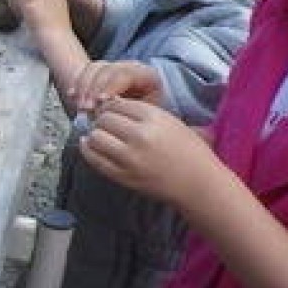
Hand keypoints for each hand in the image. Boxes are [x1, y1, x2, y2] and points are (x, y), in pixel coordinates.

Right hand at [71, 60, 163, 113]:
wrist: (141, 119)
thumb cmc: (145, 121)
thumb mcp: (142, 117)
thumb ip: (127, 110)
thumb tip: (107, 108)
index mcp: (148, 75)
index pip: (126, 74)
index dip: (110, 86)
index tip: (100, 102)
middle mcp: (131, 67)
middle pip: (108, 69)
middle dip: (93, 88)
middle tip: (86, 108)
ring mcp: (115, 68)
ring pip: (94, 69)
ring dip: (83, 87)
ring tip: (79, 106)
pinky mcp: (102, 72)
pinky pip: (85, 72)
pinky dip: (77, 84)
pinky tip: (72, 96)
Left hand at [80, 97, 225, 205]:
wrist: (199, 184)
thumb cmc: (189, 151)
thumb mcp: (171, 122)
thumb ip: (142, 113)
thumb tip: (110, 103)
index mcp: (154, 118)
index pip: (117, 104)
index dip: (111, 106)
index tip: (112, 111)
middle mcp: (140, 136)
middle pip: (104, 119)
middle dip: (101, 120)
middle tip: (104, 124)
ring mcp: (130, 158)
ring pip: (95, 137)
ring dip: (94, 134)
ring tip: (100, 136)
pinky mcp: (123, 176)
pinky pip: (94, 159)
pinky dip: (88, 149)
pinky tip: (90, 146)